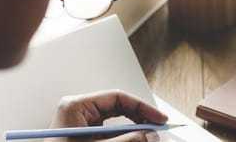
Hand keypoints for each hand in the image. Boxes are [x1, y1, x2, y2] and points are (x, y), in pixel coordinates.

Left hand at [45, 90, 167, 141]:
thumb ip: (127, 141)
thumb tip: (150, 134)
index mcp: (76, 106)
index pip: (117, 98)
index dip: (142, 107)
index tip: (159, 118)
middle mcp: (79, 112)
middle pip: (119, 108)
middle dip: (139, 119)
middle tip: (157, 128)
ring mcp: (82, 125)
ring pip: (117, 122)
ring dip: (134, 130)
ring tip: (148, 137)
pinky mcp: (86, 137)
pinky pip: (110, 133)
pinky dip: (124, 138)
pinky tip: (135, 140)